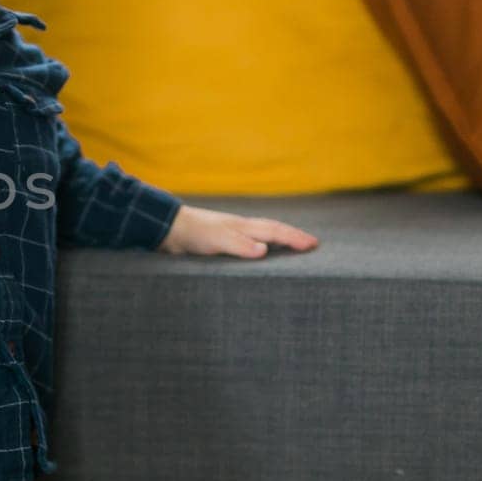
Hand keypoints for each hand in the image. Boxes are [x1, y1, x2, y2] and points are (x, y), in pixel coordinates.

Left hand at [156, 204, 318, 258]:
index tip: (314, 244)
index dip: (295, 238)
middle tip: (312, 244)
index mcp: (244, 226)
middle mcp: (241, 228)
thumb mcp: (217, 239)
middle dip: (293, 237)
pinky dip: (261, 247)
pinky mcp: (221, 243)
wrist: (168, 228)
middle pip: (273, 230)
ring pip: (262, 236)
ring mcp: (232, 234)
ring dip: (278, 240)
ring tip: (292, 247)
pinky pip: (249, 244)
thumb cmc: (193, 232)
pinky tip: (259, 254)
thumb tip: (264, 250)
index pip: (276, 231)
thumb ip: (239, 245)